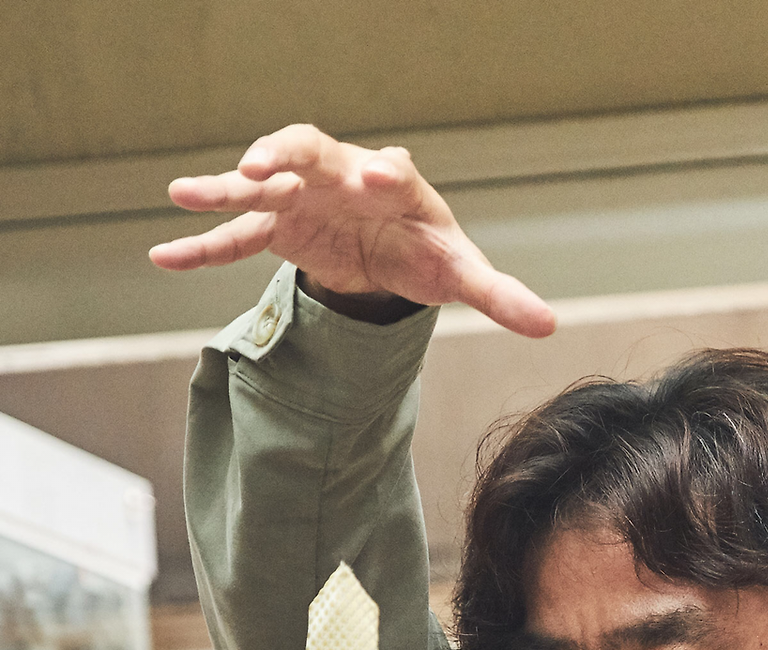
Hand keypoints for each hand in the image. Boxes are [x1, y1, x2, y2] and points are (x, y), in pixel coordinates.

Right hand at [149, 124, 554, 338]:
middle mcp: (343, 176)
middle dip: (288, 156)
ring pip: (261, 181)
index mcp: (396, 185)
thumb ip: (500, 297)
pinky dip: (204, 245)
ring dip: (228, 185)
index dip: (384, 172)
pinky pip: (236, 236)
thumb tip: (550, 326)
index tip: (377, 175)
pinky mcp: (277, 226)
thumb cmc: (427, 251)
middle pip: (311, 151)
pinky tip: (163, 255)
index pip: (392, 170)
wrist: (389, 249)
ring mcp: (304, 196)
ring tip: (188, 192)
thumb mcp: (463, 275)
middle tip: (267, 168)